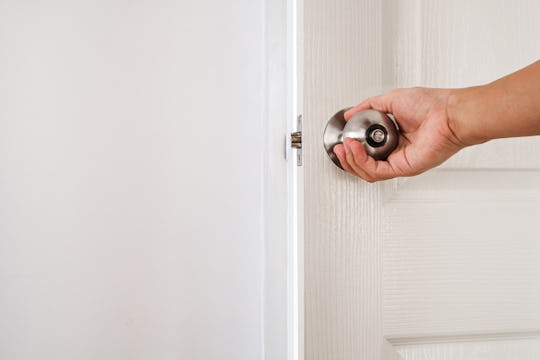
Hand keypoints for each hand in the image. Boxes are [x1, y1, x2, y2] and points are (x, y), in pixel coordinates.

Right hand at [333, 87, 465, 181]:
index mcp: (394, 141)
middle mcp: (396, 154)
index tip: (342, 140)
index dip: (351, 149)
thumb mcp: (391, 99)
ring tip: (344, 147)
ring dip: (351, 161)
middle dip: (347, 159)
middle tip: (339, 147)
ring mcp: (400, 162)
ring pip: (367, 172)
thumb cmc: (433, 105)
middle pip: (364, 166)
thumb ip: (369, 106)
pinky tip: (355, 148)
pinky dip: (361, 161)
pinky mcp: (404, 167)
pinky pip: (376, 171)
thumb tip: (351, 113)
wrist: (449, 112)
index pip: (367, 153)